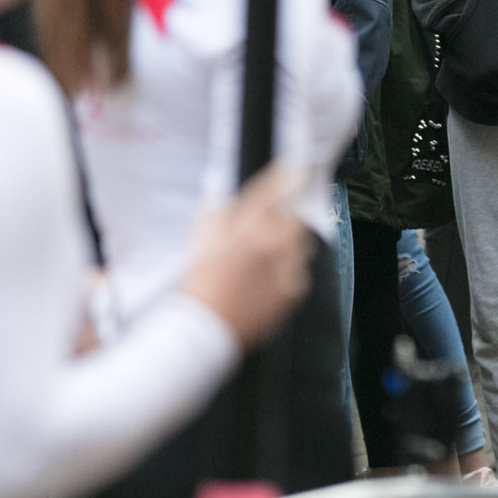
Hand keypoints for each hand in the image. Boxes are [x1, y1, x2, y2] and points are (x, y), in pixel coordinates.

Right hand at [180, 163, 314, 348]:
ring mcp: (285, 268)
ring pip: (299, 244)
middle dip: (284, 218)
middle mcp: (271, 244)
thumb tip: (219, 192)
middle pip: (293, 218)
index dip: (286, 176)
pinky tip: (265, 282)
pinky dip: (287, 272)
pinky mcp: (293, 291)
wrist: (205, 330)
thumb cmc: (198, 285)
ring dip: (286, 244)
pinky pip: (298, 272)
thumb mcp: (200, 241)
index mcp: (246, 228)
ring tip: (261, 261)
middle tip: (265, 230)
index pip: (273, 192)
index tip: (295, 167)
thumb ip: (214, 212)